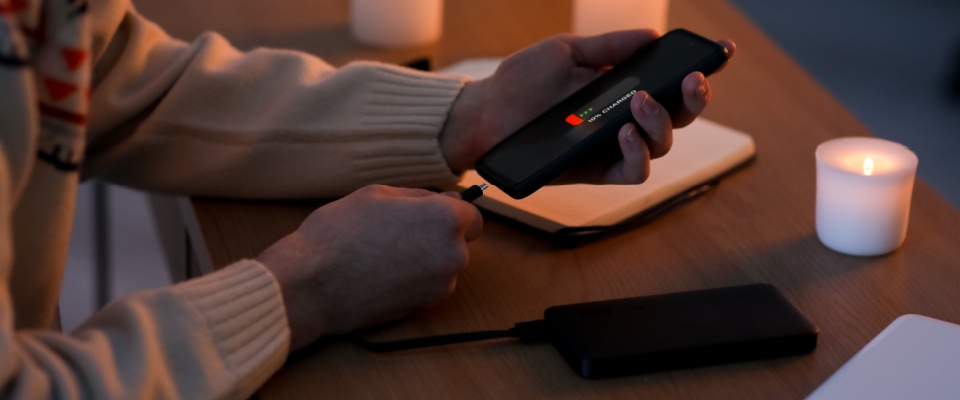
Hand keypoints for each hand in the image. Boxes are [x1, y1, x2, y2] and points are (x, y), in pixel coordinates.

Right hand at [256, 185, 482, 349]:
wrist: (311, 285)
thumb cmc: (338, 234)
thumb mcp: (379, 193)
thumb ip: (420, 196)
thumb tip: (444, 200)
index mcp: (444, 220)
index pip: (473, 215)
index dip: (452, 212)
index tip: (430, 213)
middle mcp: (452, 255)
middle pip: (460, 240)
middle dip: (437, 234)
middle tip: (396, 229)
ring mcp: (440, 286)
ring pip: (444, 264)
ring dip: (425, 257)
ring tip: (384, 251)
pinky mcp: (425, 308)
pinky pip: (429, 285)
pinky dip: (414, 279)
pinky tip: (383, 272)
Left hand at [440, 29, 735, 183]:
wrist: (485, 113)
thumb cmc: (523, 81)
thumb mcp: (566, 52)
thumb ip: (609, 47)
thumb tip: (651, 37)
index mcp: (622, 89)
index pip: (671, 84)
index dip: (700, 72)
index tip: (723, 52)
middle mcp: (625, 120)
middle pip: (678, 117)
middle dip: (695, 99)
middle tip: (691, 81)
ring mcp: (612, 147)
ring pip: (660, 145)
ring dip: (660, 122)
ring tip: (640, 103)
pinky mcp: (595, 172)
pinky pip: (632, 172)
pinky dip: (637, 153)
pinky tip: (624, 131)